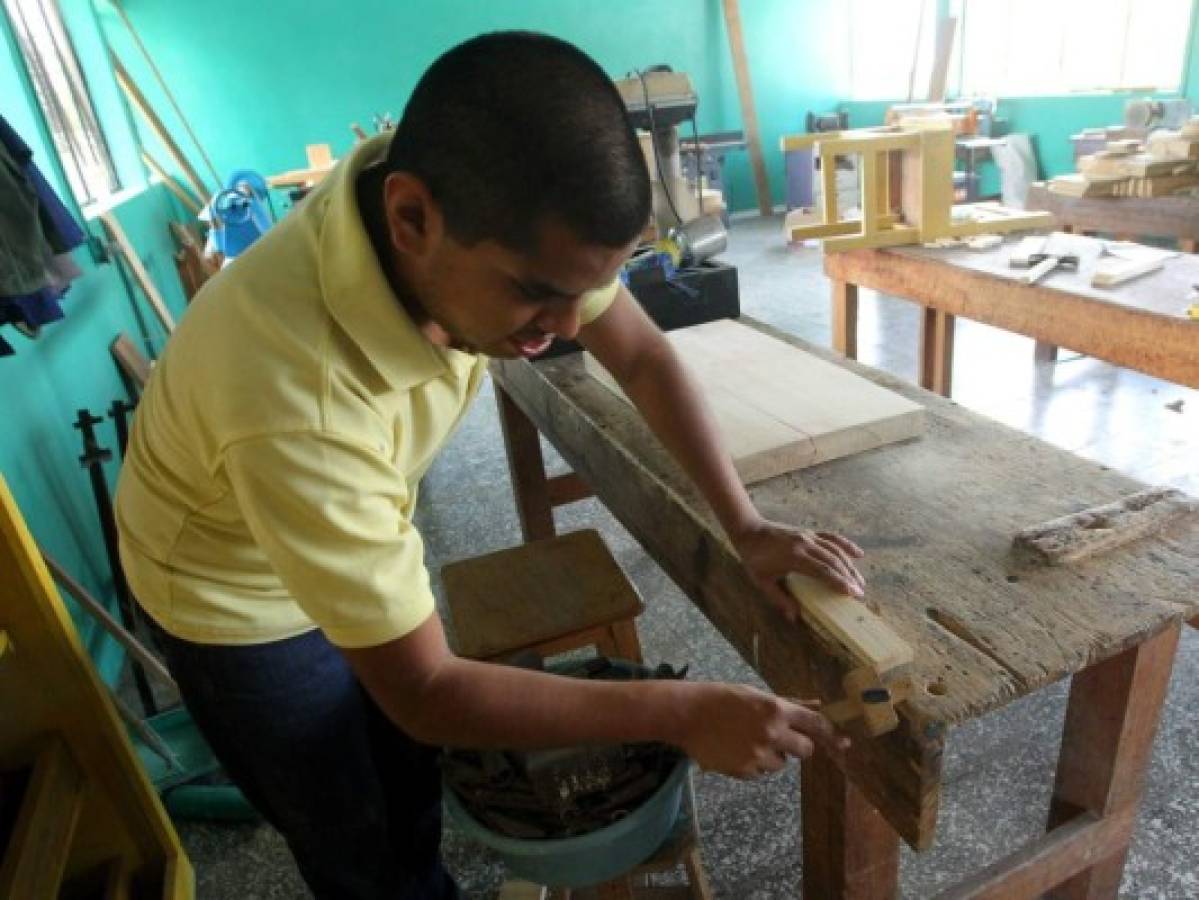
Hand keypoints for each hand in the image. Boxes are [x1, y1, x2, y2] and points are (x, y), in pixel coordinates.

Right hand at [675, 683, 848, 777]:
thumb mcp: (756, 695)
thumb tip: (817, 703)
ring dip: (773, 756)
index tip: (845, 743)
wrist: (687, 714)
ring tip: (747, 740)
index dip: (832, 733)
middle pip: (806, 750)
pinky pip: (761, 772)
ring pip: (782, 764)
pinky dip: (754, 764)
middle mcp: (771, 733)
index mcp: (775, 709)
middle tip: (781, 738)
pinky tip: (735, 749)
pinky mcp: (745, 771)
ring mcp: (758, 755)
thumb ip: (789, 703)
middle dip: (799, 746)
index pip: (815, 723)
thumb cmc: (722, 699)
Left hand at [733, 519, 864, 621]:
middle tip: (860, 592)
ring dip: (850, 565)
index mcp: (794, 557)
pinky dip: (846, 545)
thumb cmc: (754, 558)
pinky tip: (858, 553)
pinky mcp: (809, 532)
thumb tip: (794, 617)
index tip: (853, 593)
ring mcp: (808, 536)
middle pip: (833, 561)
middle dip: (849, 577)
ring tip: (860, 580)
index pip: (823, 571)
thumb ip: (779, 599)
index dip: (839, 582)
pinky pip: (831, 537)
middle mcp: (805, 544)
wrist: (749, 531)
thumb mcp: (762, 581)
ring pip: (835, 550)